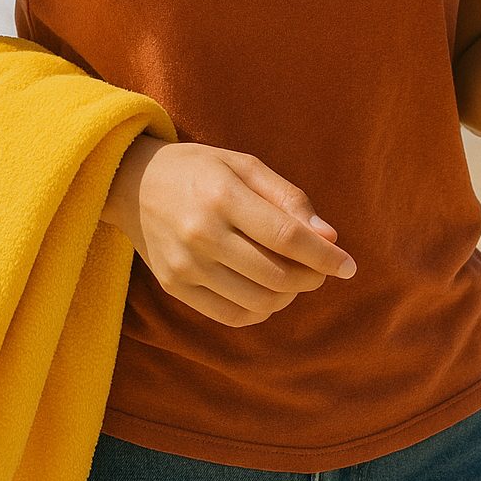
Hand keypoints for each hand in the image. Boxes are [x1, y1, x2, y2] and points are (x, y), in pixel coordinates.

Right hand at [103, 135, 357, 327]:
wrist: (131, 181)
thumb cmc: (198, 168)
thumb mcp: (243, 165)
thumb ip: (287, 198)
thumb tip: (328, 237)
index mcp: (222, 194)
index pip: (285, 235)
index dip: (323, 256)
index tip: (349, 265)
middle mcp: (201, 233)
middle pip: (275, 274)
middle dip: (311, 277)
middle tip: (323, 269)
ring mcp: (185, 264)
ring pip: (257, 300)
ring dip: (289, 295)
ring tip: (295, 278)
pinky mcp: (174, 286)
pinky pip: (231, 315)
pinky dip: (261, 310)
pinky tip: (269, 293)